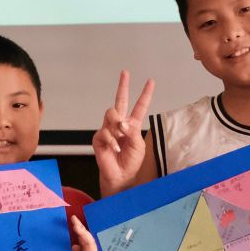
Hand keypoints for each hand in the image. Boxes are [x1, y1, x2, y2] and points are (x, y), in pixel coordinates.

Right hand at [91, 71, 153, 194]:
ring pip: (111, 114)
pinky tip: (115, 148)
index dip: (145, 94)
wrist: (121, 177)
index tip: (150, 82)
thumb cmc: (131, 163)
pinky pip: (105, 131)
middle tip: (125, 73)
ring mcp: (108, 130)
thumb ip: (133, 131)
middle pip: (120, 101)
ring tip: (121, 137)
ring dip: (117, 124)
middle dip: (122, 86)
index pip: (139, 106)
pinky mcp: (99, 138)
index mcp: (132, 125)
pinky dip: (112, 140)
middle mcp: (119, 124)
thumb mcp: (139, 145)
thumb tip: (122, 122)